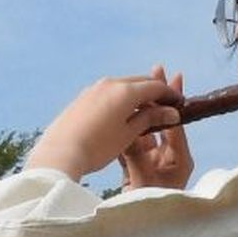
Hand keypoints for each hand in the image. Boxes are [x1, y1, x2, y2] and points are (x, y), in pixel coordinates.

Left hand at [26, 73, 184, 181]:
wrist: (59, 154)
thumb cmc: (96, 148)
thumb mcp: (128, 134)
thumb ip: (150, 119)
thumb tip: (170, 112)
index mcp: (125, 91)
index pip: (155, 87)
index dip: (169, 95)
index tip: (178, 105)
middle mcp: (110, 83)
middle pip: (139, 82)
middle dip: (154, 92)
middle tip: (163, 108)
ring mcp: (93, 89)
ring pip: (122, 86)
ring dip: (136, 95)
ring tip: (143, 113)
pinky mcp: (82, 97)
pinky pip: (107, 92)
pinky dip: (119, 99)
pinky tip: (121, 114)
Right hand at [118, 68, 192, 189]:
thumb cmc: (150, 211)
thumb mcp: (145, 179)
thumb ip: (137, 154)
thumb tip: (130, 130)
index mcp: (178, 161)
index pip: (176, 124)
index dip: (173, 100)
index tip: (174, 76)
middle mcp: (167, 160)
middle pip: (163, 122)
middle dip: (159, 97)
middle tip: (159, 69)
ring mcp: (153, 166)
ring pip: (146, 132)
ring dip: (140, 111)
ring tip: (137, 86)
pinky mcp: (138, 172)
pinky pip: (133, 147)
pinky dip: (128, 131)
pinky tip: (122, 112)